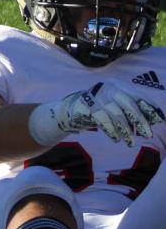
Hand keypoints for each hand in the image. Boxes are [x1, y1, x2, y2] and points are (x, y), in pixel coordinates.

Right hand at [31, 81, 165, 147]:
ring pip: (115, 113)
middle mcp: (108, 87)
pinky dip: (111, 131)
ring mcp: (96, 96)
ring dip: (125, 130)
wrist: (72, 110)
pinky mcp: (86, 106)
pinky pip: (102, 120)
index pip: (138, 95)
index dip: (149, 107)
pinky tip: (116, 139)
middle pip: (128, 103)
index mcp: (118, 85)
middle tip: (147, 134)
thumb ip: (133, 110)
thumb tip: (155, 119)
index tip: (159, 119)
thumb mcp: (118, 106)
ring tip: (130, 143)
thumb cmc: (102, 109)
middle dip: (140, 120)